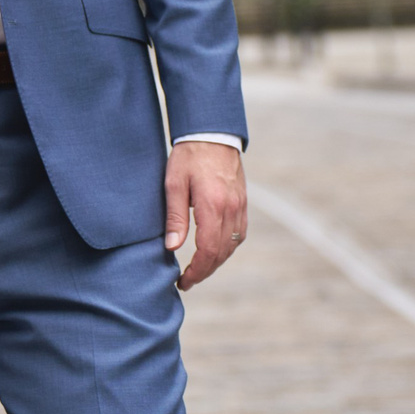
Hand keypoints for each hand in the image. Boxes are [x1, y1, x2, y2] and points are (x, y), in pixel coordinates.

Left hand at [163, 139, 246, 290]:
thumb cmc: (188, 155)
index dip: (197, 271)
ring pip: (233, 245)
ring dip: (217, 261)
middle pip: (222, 252)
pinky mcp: (242, 202)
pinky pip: (240, 233)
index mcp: (212, 205)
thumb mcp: (174, 183)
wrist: (212, 132)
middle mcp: (231, 208)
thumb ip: (175, 217)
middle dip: (205, 271)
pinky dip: (228, 247)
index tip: (183, 281)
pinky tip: (215, 250)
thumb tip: (172, 247)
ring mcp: (240, 206)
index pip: (208, 250)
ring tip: (199, 269)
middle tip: (188, 281)